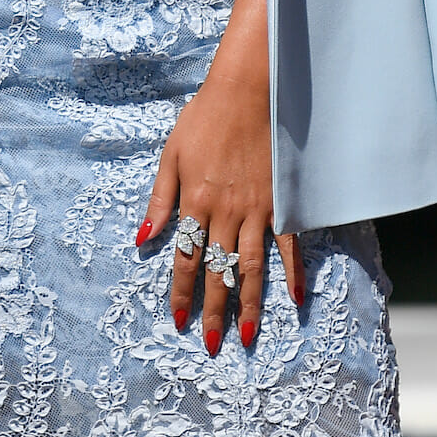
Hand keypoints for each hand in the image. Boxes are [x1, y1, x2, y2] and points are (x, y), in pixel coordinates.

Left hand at [134, 51, 303, 354]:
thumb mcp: (171, 156)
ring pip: (251, 267)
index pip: (185, 259)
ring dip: (250, 304)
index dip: (180, 293)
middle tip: (212, 346)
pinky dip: (292, 273)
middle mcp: (226, 211)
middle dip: (213, 311)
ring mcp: (257, 208)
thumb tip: (142, 239)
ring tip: (248, 337)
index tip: (178, 323)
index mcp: (194, 201)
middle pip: (217, 271)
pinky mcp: (281, 200)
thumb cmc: (204, 119)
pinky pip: (289, 244)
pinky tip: (295, 300)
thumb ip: (159, 201)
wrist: (247, 90)